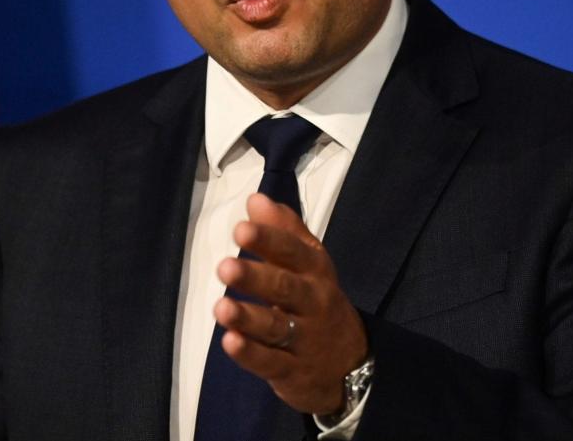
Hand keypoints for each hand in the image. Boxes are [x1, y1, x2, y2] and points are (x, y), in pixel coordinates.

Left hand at [214, 193, 368, 415]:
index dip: (268, 240)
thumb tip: (255, 199)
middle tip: (224, 268)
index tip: (240, 229)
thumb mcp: (310, 264)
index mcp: (315, 272)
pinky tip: (230, 342)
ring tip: (221, 307)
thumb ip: (284, 231)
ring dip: (248, 317)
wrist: (351, 366)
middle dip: (255, 278)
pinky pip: (270, 362)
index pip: (294, 252)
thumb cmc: (317, 301)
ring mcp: (304, 340)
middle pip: (285, 288)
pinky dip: (250, 354)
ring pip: (276, 327)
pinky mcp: (292, 372)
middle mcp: (313, 303)